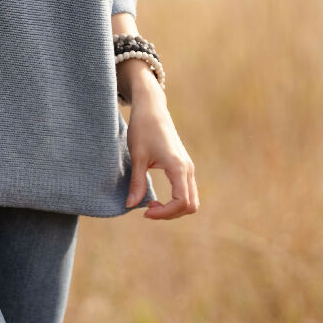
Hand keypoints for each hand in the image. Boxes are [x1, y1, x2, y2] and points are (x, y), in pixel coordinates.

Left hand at [125, 87, 198, 218]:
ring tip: (151, 203)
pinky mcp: (183, 164)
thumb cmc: (143, 128)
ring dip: (173, 208)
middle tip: (147, 209)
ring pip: (191, 199)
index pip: (181, 202)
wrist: (151, 108)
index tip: (145, 211)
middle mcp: (187, 168)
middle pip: (190, 205)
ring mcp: (187, 166)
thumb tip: (131, 206)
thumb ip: (137, 183)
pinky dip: (175, 200)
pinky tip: (156, 196)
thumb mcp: (137, 156)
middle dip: (170, 214)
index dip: (164, 213)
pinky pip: (186, 191)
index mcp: (178, 167)